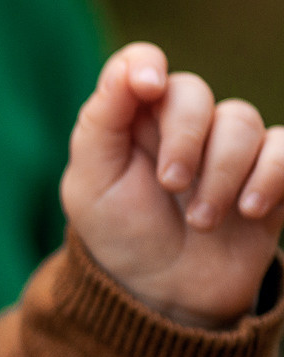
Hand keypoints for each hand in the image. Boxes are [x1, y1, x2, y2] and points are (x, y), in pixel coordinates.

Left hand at [62, 42, 283, 326]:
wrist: (165, 294)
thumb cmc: (120, 233)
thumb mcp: (91, 182)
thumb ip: (102, 121)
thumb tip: (130, 68)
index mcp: (131, 118)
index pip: (141, 63)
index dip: (146, 63)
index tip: (147, 87)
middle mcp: (180, 123)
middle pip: (194, 92)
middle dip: (184, 139)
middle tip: (170, 185)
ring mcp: (227, 147)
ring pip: (241, 120)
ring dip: (222, 171)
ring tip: (202, 220)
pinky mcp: (269, 174)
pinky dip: (272, 175)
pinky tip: (249, 210)